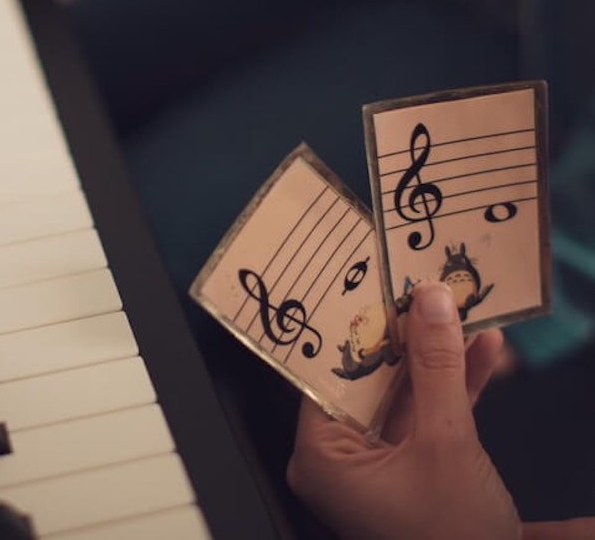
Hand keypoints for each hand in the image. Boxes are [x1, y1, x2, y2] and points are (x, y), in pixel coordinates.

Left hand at [288, 281, 518, 539]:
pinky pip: (426, 416)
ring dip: (437, 357)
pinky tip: (480, 352)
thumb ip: (437, 369)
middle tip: (419, 291)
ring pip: (403, 394)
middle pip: (368, 380)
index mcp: (321, 457)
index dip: (354, 329)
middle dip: (404, 337)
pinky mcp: (411, 467)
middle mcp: (340, 458)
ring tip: (455, 310)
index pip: (328, 374)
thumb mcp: (445, 443)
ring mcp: (377, 462)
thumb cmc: (450, 539)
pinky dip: (454, 388)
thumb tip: (431, 303)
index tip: (371, 288)